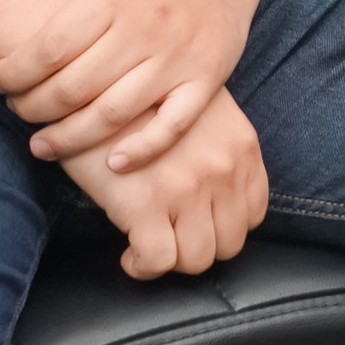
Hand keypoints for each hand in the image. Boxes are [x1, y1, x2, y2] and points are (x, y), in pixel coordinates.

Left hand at [0, 0, 272, 171]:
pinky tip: (111, 163)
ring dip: (71, 137)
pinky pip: (172, 125)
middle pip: (74, 87)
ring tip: (41, 145)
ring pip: (115, 114)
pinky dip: (143, 150)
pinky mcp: (206, 78)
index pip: (48, 48)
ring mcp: (178, 57)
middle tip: (16, 110)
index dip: (12, 72)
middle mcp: (144, 28)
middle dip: (33, 107)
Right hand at [70, 86, 270, 279]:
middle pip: (229, 242)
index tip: (198, 224)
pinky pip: (157, 260)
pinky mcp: (144, 205)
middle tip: (171, 237)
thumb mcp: (195, 107)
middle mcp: (222, 169)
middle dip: (199, 246)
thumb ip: (215, 143)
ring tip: (150, 245)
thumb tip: (213, 183)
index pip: (253, 213)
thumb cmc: (138, 92)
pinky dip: (142, 266)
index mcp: (241, 145)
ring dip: (172, 259)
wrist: (91, 78)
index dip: (223, 225)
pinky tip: (129, 255)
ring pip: (197, 259)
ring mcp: (186, 189)